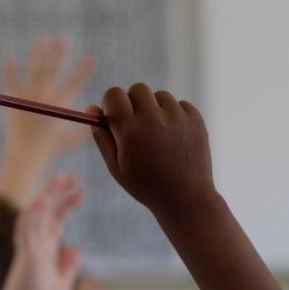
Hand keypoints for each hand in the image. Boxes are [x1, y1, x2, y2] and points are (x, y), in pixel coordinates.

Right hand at [0, 173, 84, 289]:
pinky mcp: (27, 258)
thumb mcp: (62, 284)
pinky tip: (44, 198)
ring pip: (35, 215)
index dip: (66, 205)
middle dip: (58, 193)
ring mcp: (29, 250)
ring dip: (47, 196)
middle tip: (72, 175)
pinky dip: (34, 213)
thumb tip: (77, 248)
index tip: (81, 191)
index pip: (55, 222)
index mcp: (44, 252)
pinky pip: (27, 231)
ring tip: (62, 178)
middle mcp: (35, 247)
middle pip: (46, 213)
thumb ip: (67, 266)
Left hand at [2, 37, 96, 164]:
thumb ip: (90, 127)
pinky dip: (10, 68)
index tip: (92, 57)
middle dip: (61, 51)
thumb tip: (103, 117)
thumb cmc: (54, 148)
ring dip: (40, 52)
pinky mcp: (12, 96)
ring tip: (44, 40)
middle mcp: (45, 94)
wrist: (27, 154)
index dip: (85, 68)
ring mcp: (27, 93)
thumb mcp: (76, 138)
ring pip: (35, 67)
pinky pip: (10, 78)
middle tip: (65, 38)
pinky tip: (10, 57)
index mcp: (62, 102)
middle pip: (54, 67)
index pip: (76, 80)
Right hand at [90, 84, 215, 215]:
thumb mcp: (116, 166)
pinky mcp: (196, 121)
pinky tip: (175, 137)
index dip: (112, 104)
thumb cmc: (146, 185)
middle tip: (138, 125)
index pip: (114, 94)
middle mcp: (155, 119)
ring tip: (159, 136)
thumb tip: (92, 107)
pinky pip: (181, 104)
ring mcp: (178, 118)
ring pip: (160, 96)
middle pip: (138, 89)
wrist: (186, 200)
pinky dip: (176, 115)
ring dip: (156, 108)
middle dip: (134, 102)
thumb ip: (102, 136)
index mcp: (131, 130)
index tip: (117, 117)